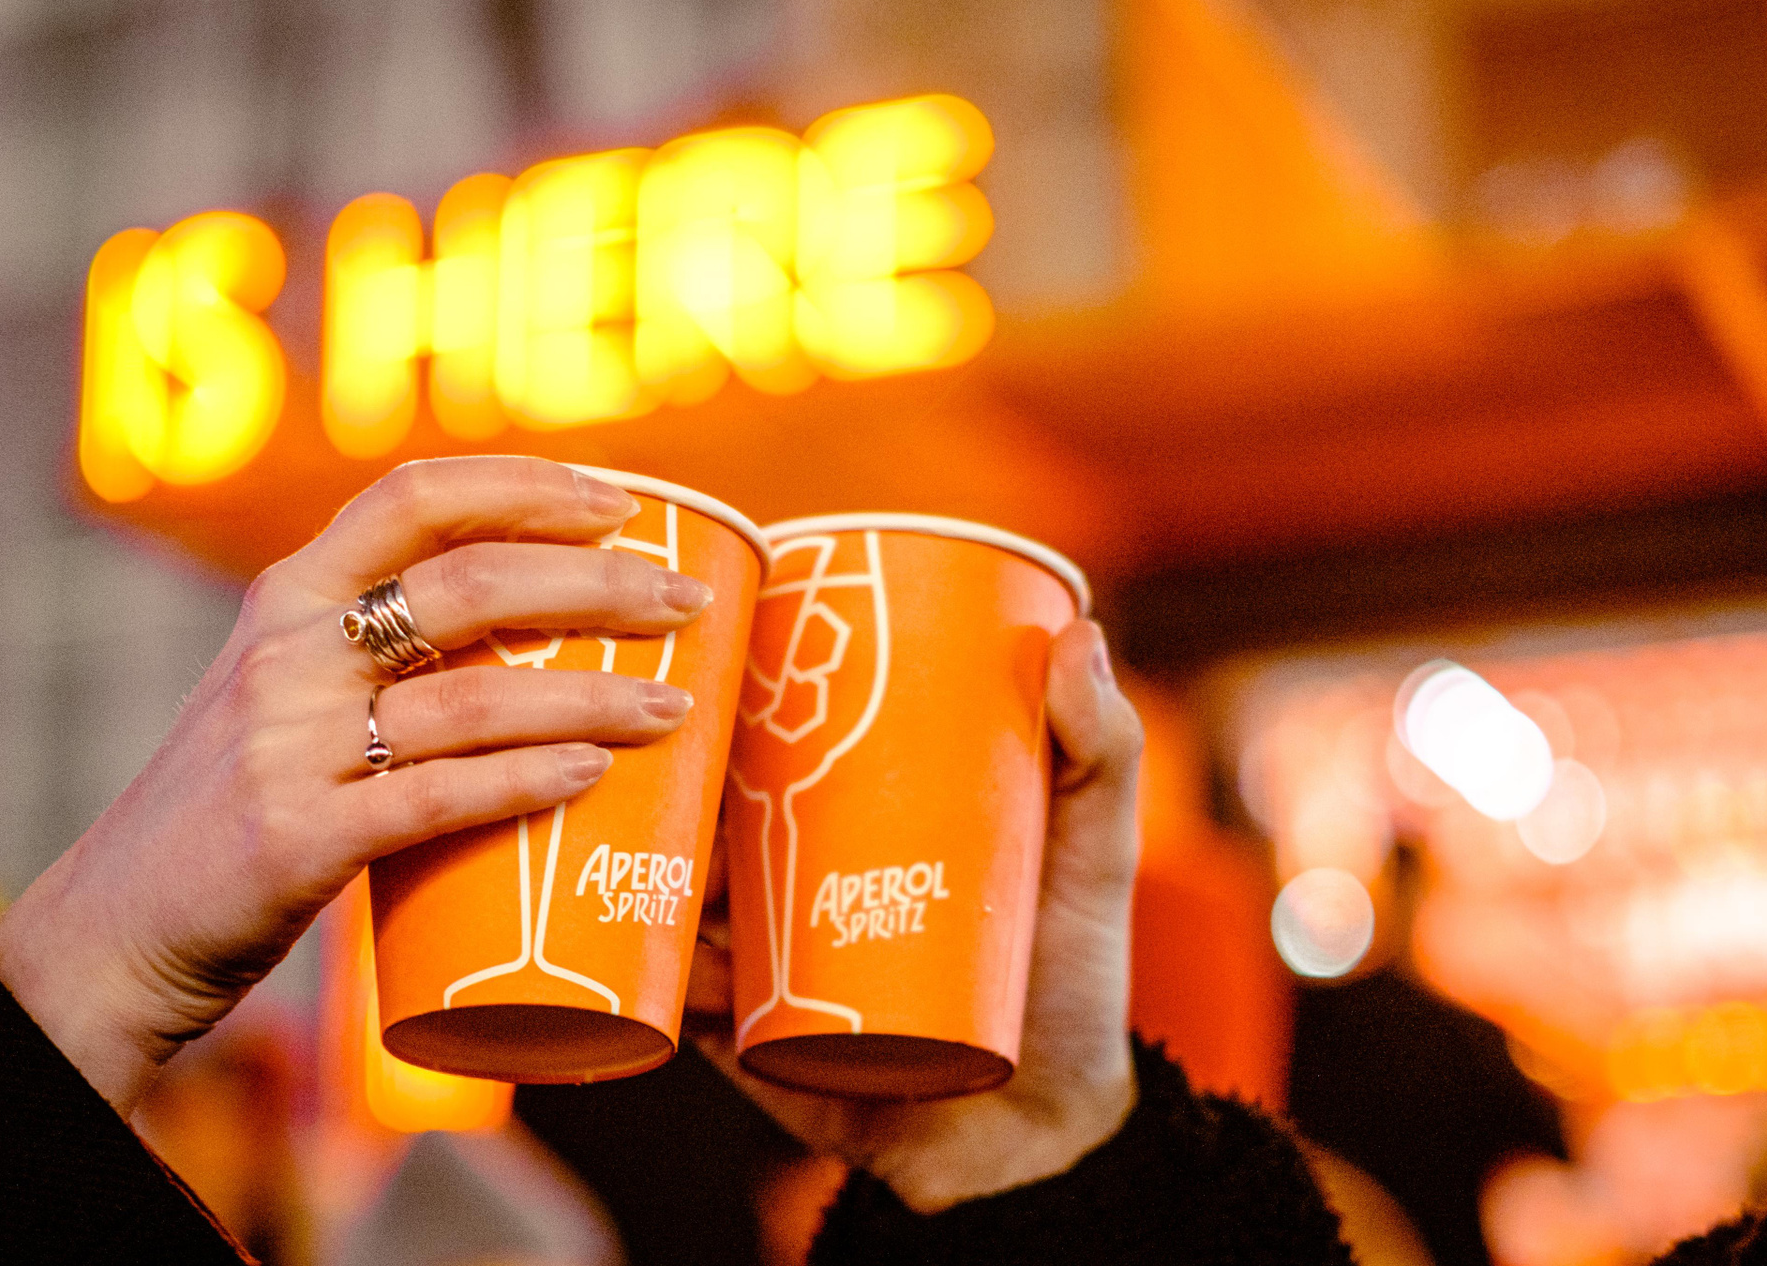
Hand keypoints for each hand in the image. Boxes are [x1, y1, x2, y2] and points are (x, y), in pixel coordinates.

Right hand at [0, 457, 712, 1115]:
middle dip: (597, 584)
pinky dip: (528, 782)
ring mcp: (288, 745)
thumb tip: (541, 638)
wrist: (118, 931)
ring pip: (476, 696)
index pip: (418, 496)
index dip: (529, 487)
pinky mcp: (298, 839)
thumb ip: (377, 654)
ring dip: (595, 696)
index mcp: (289, 596)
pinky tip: (595, 775)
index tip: (625, 504)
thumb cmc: (236, 808)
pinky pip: (439, 798)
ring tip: (676, 706)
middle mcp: (287, 652)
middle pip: (472, 584)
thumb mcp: (285, 695)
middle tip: (685, 603)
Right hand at [686, 619, 1143, 1212]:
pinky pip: (690, 1012)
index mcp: (862, 820)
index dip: (738, 698)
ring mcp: (773, 964)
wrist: (1046, 1138)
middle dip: (680, 789)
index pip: (780, 743)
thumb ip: (1103, 749)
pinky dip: (673, 987)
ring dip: (664, 883)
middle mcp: (800, 882)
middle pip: (714, 820)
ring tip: (685, 868)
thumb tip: (1082, 629)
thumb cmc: (1073, 979)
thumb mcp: (1095, 852)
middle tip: (685, 765)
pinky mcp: (756, 1046)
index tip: (717, 653)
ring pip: (687, 907)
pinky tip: (672, 965)